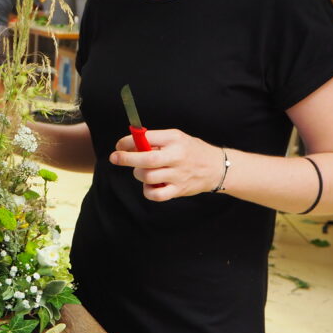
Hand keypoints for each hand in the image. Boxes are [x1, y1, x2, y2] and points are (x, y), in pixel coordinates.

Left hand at [109, 129, 223, 200]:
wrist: (217, 167)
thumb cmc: (192, 151)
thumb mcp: (177, 138)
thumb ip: (156, 140)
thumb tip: (130, 145)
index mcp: (175, 139)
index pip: (146, 138)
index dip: (128, 142)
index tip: (119, 145)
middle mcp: (176, 156)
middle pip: (146, 159)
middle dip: (126, 159)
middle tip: (115, 158)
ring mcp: (178, 175)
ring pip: (147, 177)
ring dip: (139, 174)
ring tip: (144, 171)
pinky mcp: (179, 190)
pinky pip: (156, 195)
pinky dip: (148, 191)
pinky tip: (151, 185)